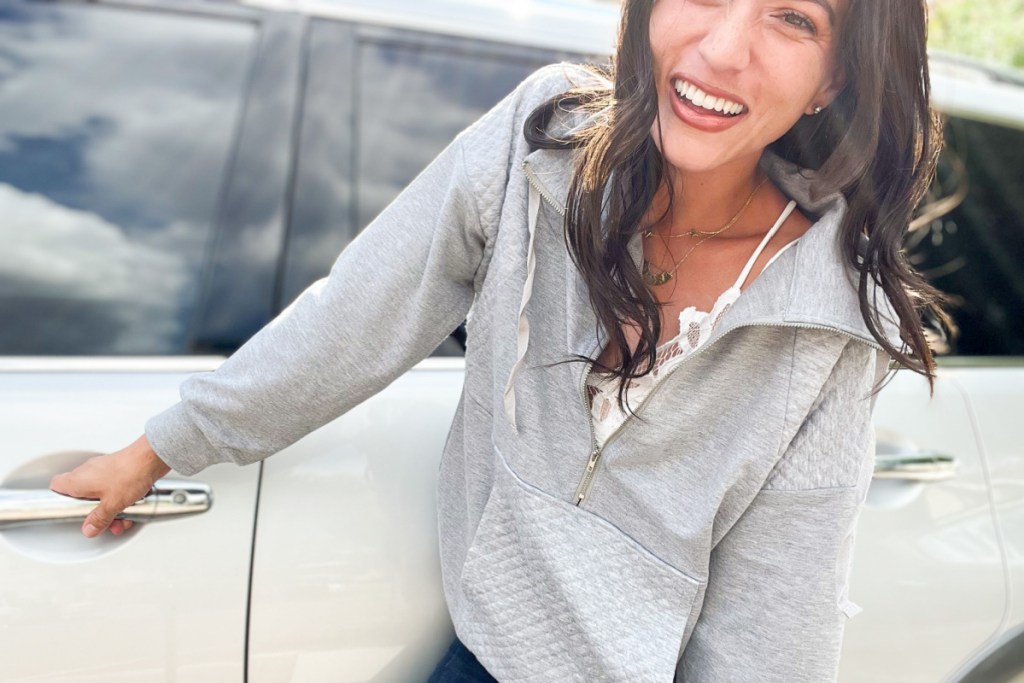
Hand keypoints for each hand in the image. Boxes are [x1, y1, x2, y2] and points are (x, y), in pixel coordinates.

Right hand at [49, 435, 171, 537]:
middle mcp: (88, 472)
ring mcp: (104, 470)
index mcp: (78, 479)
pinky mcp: (118, 470)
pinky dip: (121, 499)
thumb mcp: (112, 504)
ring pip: (100, 494)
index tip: (70, 512)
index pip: (56, 486)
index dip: (60, 500)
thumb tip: (89, 528)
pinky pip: (114, 489)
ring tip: (123, 519)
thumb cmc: (130, 473)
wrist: (152, 457)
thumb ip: (98, 519)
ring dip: (111, 509)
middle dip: (95, 513)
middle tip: (104, 521)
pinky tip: (132, 508)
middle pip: (82, 496)